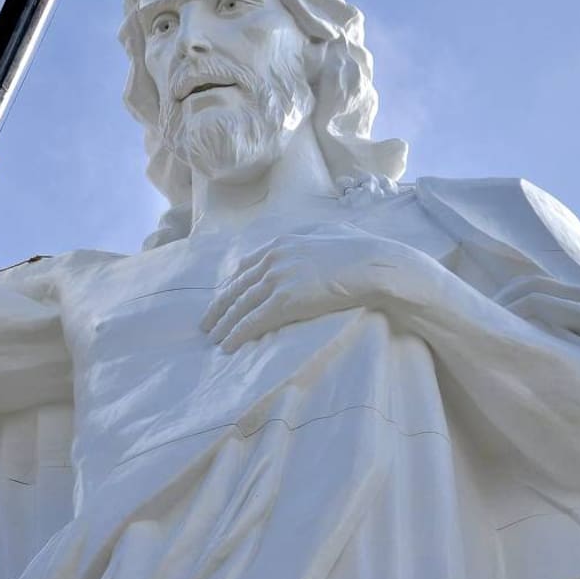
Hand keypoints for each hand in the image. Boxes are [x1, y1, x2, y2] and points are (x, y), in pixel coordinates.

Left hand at [201, 223, 440, 352]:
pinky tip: (227, 346)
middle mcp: (274, 258)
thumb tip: (312, 234)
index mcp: (282, 242)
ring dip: (223, 324)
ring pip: (240, 305)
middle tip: (207, 323)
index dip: (232, 285)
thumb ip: (313, 234)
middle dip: (219, 306)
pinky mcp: (285, 300)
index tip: (223, 298)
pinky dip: (237, 334)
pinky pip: (253, 321)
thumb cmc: (361, 250)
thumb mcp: (331, 232)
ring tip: (213, 338)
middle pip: (236, 286)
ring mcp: (277, 279)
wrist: (373, 265)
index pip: (246, 267)